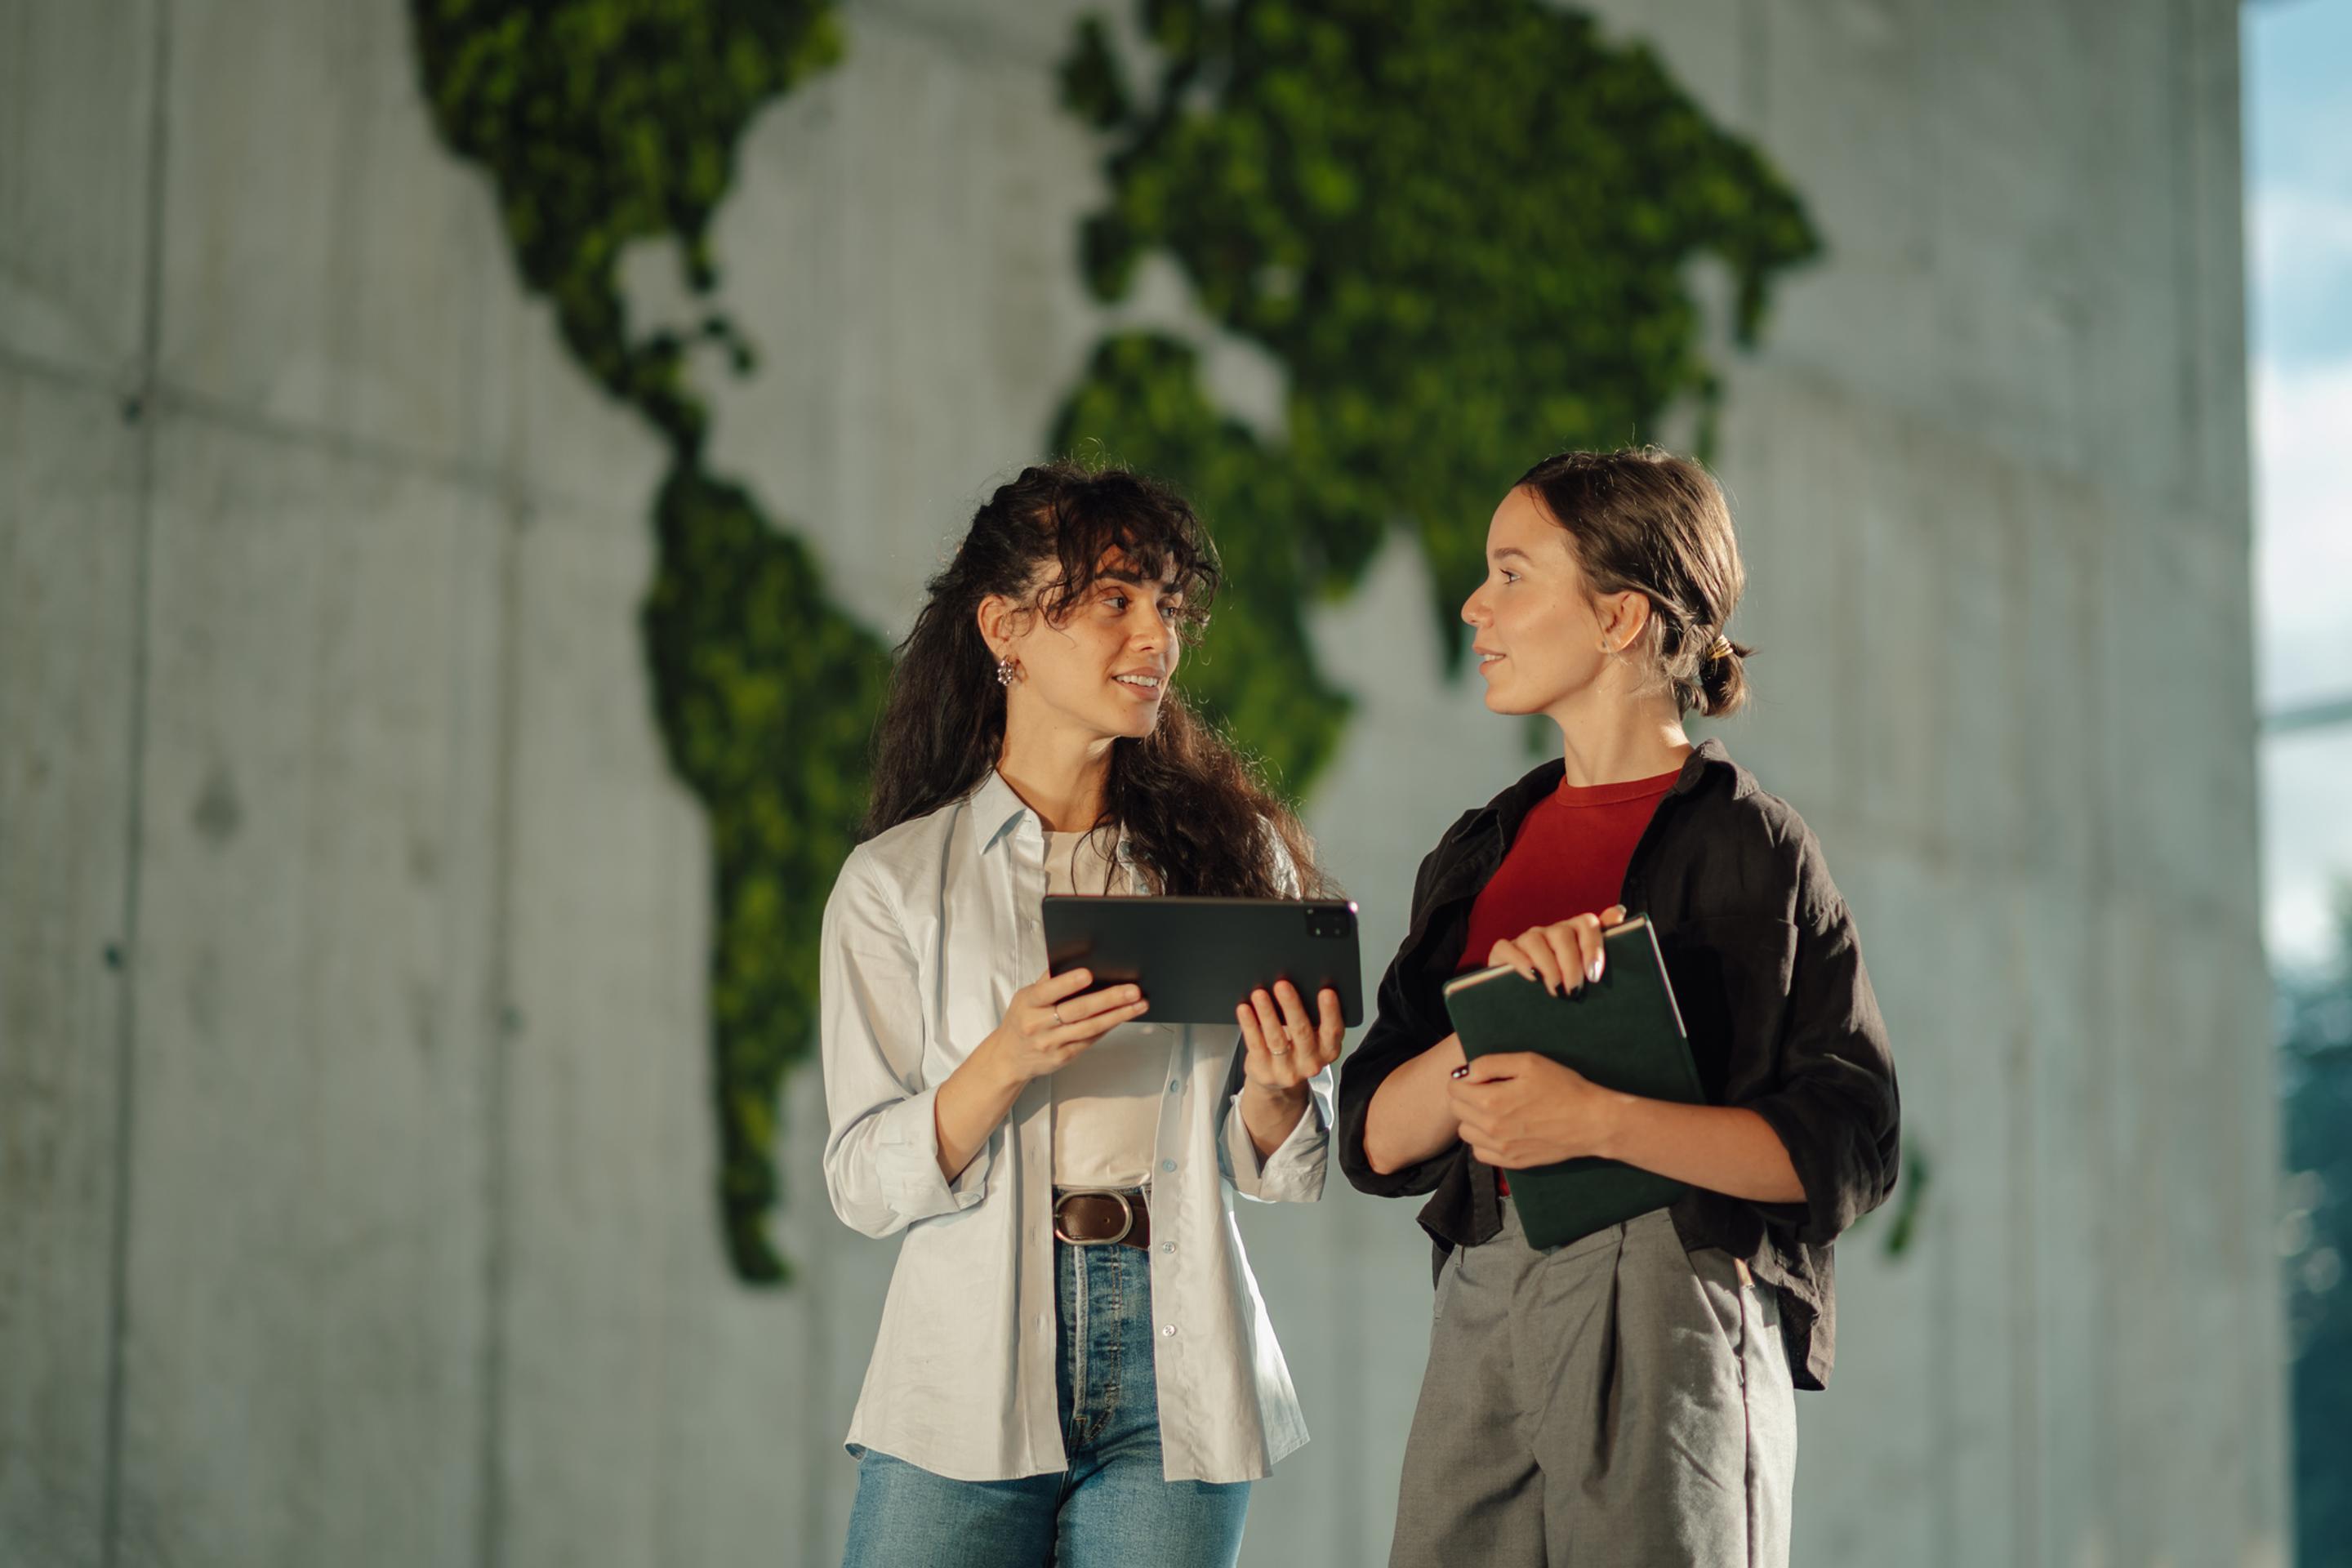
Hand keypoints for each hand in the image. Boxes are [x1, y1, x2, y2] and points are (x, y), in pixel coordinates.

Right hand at [976, 966, 1147, 1086]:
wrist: (1009, 1057)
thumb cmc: (1022, 1020)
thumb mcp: (1026, 997)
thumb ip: (1049, 981)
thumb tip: (1077, 959)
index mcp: (1029, 1003)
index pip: (1049, 991)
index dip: (1068, 983)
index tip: (1089, 974)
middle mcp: (1039, 1024)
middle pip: (1078, 1011)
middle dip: (1108, 999)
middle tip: (1132, 990)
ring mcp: (1052, 1043)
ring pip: (1090, 1027)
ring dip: (1118, 1015)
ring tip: (1139, 1004)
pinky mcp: (1064, 1056)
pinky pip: (1091, 1040)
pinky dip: (1109, 1027)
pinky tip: (1124, 1016)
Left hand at [1235, 979, 1345, 1092]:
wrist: (1278, 1085)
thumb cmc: (1297, 1051)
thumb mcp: (1313, 1039)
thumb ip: (1312, 1019)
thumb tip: (1296, 985)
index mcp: (1328, 1050)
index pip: (1333, 1030)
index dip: (1331, 1011)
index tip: (1326, 991)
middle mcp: (1310, 1062)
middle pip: (1302, 1032)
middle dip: (1292, 1006)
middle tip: (1282, 985)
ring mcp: (1286, 1070)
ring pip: (1276, 1038)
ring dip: (1267, 1013)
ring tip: (1260, 994)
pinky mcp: (1264, 1070)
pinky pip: (1255, 1044)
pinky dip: (1249, 1025)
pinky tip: (1245, 1010)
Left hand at [1446, 1051, 1619, 1168]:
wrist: (1591, 1122)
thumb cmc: (1563, 1088)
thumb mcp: (1528, 1063)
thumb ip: (1489, 1064)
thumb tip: (1464, 1073)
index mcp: (1491, 1101)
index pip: (1453, 1089)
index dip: (1464, 1079)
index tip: (1480, 1076)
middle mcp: (1491, 1128)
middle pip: (1456, 1110)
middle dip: (1466, 1096)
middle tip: (1488, 1089)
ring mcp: (1501, 1149)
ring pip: (1465, 1132)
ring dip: (1472, 1119)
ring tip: (1494, 1109)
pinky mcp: (1511, 1162)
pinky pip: (1480, 1153)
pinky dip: (1483, 1141)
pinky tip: (1500, 1129)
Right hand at [1486, 904, 1627, 994]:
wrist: (1526, 1005)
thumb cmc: (1565, 986)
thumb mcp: (1587, 969)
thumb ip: (1605, 942)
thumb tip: (1618, 911)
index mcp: (1574, 933)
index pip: (1587, 923)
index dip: (1592, 946)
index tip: (1594, 974)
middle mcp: (1550, 932)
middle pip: (1562, 934)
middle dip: (1571, 963)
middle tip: (1575, 990)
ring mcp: (1525, 940)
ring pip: (1535, 940)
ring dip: (1548, 965)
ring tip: (1555, 989)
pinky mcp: (1503, 951)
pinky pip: (1506, 947)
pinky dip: (1518, 960)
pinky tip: (1530, 977)